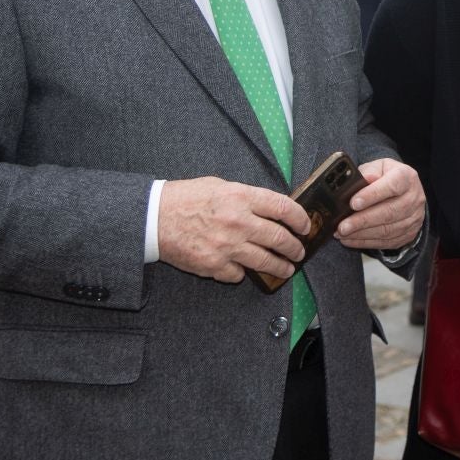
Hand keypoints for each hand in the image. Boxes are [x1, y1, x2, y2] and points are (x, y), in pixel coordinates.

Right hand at [158, 177, 308, 282]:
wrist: (152, 218)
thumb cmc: (185, 198)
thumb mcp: (220, 186)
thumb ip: (247, 197)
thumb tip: (272, 209)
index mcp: (241, 197)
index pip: (284, 208)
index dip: (300, 219)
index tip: (306, 226)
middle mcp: (238, 222)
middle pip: (280, 238)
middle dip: (295, 248)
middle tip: (299, 251)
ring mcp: (227, 246)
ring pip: (265, 261)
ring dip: (281, 267)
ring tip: (287, 268)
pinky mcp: (214, 265)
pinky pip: (239, 274)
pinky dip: (243, 272)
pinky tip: (244, 269)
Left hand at [335, 158, 424, 250]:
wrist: (403, 190)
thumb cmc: (385, 177)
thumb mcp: (377, 168)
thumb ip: (368, 173)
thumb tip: (361, 180)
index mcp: (407, 177)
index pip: (392, 186)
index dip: (372, 195)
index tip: (353, 203)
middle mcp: (414, 198)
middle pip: (389, 212)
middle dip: (363, 220)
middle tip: (343, 226)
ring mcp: (414, 217)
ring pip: (387, 230)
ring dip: (362, 234)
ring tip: (342, 234)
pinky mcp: (409, 233)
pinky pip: (387, 241)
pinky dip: (366, 242)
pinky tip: (351, 240)